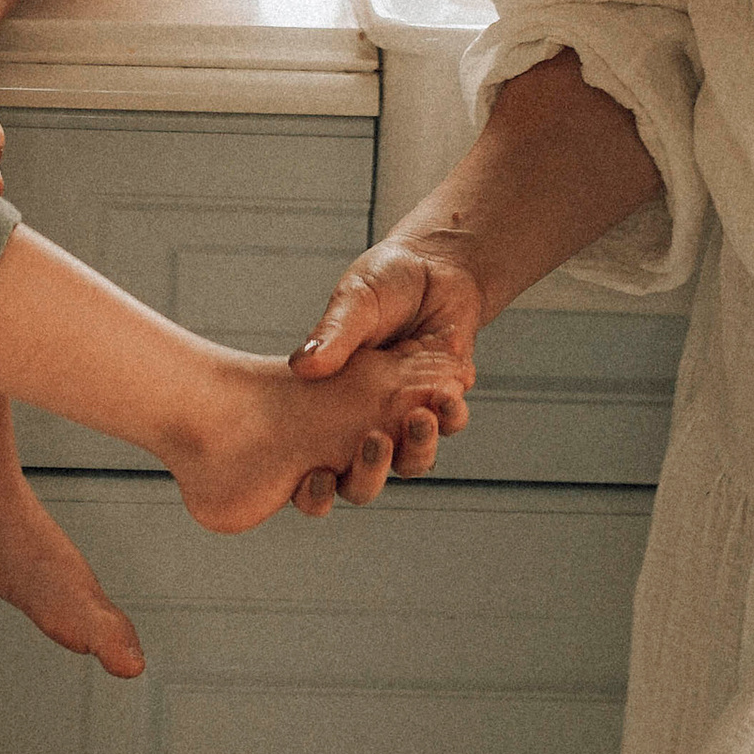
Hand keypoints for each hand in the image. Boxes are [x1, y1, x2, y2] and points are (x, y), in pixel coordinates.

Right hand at [287, 235, 485, 512]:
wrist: (435, 265)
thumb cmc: (383, 281)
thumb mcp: (354, 301)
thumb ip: (333, 334)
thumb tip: (303, 366)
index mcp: (328, 407)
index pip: (312, 466)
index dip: (312, 489)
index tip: (317, 476)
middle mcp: (365, 422)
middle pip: (361, 481)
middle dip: (368, 474)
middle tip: (374, 441)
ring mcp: (407, 418)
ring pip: (411, 463)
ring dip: (417, 447)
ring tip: (420, 417)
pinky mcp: (444, 404)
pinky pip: (449, 425)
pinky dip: (450, 414)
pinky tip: (448, 392)